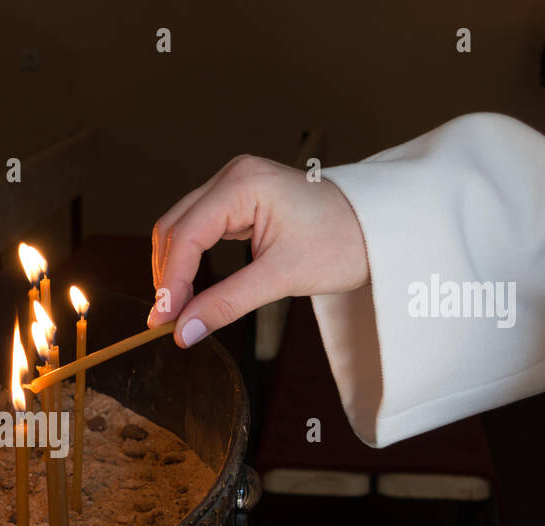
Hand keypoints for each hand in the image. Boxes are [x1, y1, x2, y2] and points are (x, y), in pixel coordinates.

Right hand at [149, 155, 369, 346]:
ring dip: (175, 268)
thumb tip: (184, 332)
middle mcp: (232, 176)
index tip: (164, 322)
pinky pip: (199, 227)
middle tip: (167, 321)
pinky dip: (191, 258)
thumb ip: (227, 303)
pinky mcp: (239, 198)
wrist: (380, 227)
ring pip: (181, 227)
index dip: (171, 282)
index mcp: (243, 184)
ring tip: (178, 309)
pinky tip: (192, 287)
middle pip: (174, 227)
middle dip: (168, 275)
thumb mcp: (282, 278)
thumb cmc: (343, 243)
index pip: (187, 235)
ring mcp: (234, 184)